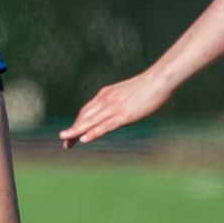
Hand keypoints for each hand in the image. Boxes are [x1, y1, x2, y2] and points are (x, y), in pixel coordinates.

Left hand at [59, 72, 173, 147]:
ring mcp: (113, 108)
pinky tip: (83, 139)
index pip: (86, 110)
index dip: (78, 122)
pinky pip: (104, 126)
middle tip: (65, 142)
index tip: (72, 132)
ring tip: (66, 142)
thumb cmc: (148, 86)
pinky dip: (92, 133)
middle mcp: (105, 100)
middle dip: (73, 130)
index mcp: (105, 94)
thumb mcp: (127, 93)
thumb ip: (118, 100)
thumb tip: (118, 109)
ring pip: (90, 122)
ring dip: (77, 133)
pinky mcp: (123, 115)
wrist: (158, 79)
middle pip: (84, 117)